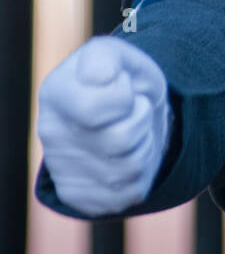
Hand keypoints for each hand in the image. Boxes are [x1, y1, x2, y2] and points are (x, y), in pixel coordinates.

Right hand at [36, 36, 172, 216]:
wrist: (128, 115)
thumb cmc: (122, 82)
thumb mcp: (118, 55)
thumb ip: (106, 57)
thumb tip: (100, 76)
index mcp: (54, 95)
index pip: (93, 109)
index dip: (124, 96)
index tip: (123, 86)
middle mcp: (51, 134)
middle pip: (119, 140)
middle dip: (141, 121)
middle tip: (134, 110)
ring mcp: (64, 170)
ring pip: (129, 168)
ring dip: (145, 146)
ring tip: (133, 130)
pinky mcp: (83, 198)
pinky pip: (131, 193)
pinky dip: (143, 174)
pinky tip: (129, 156)